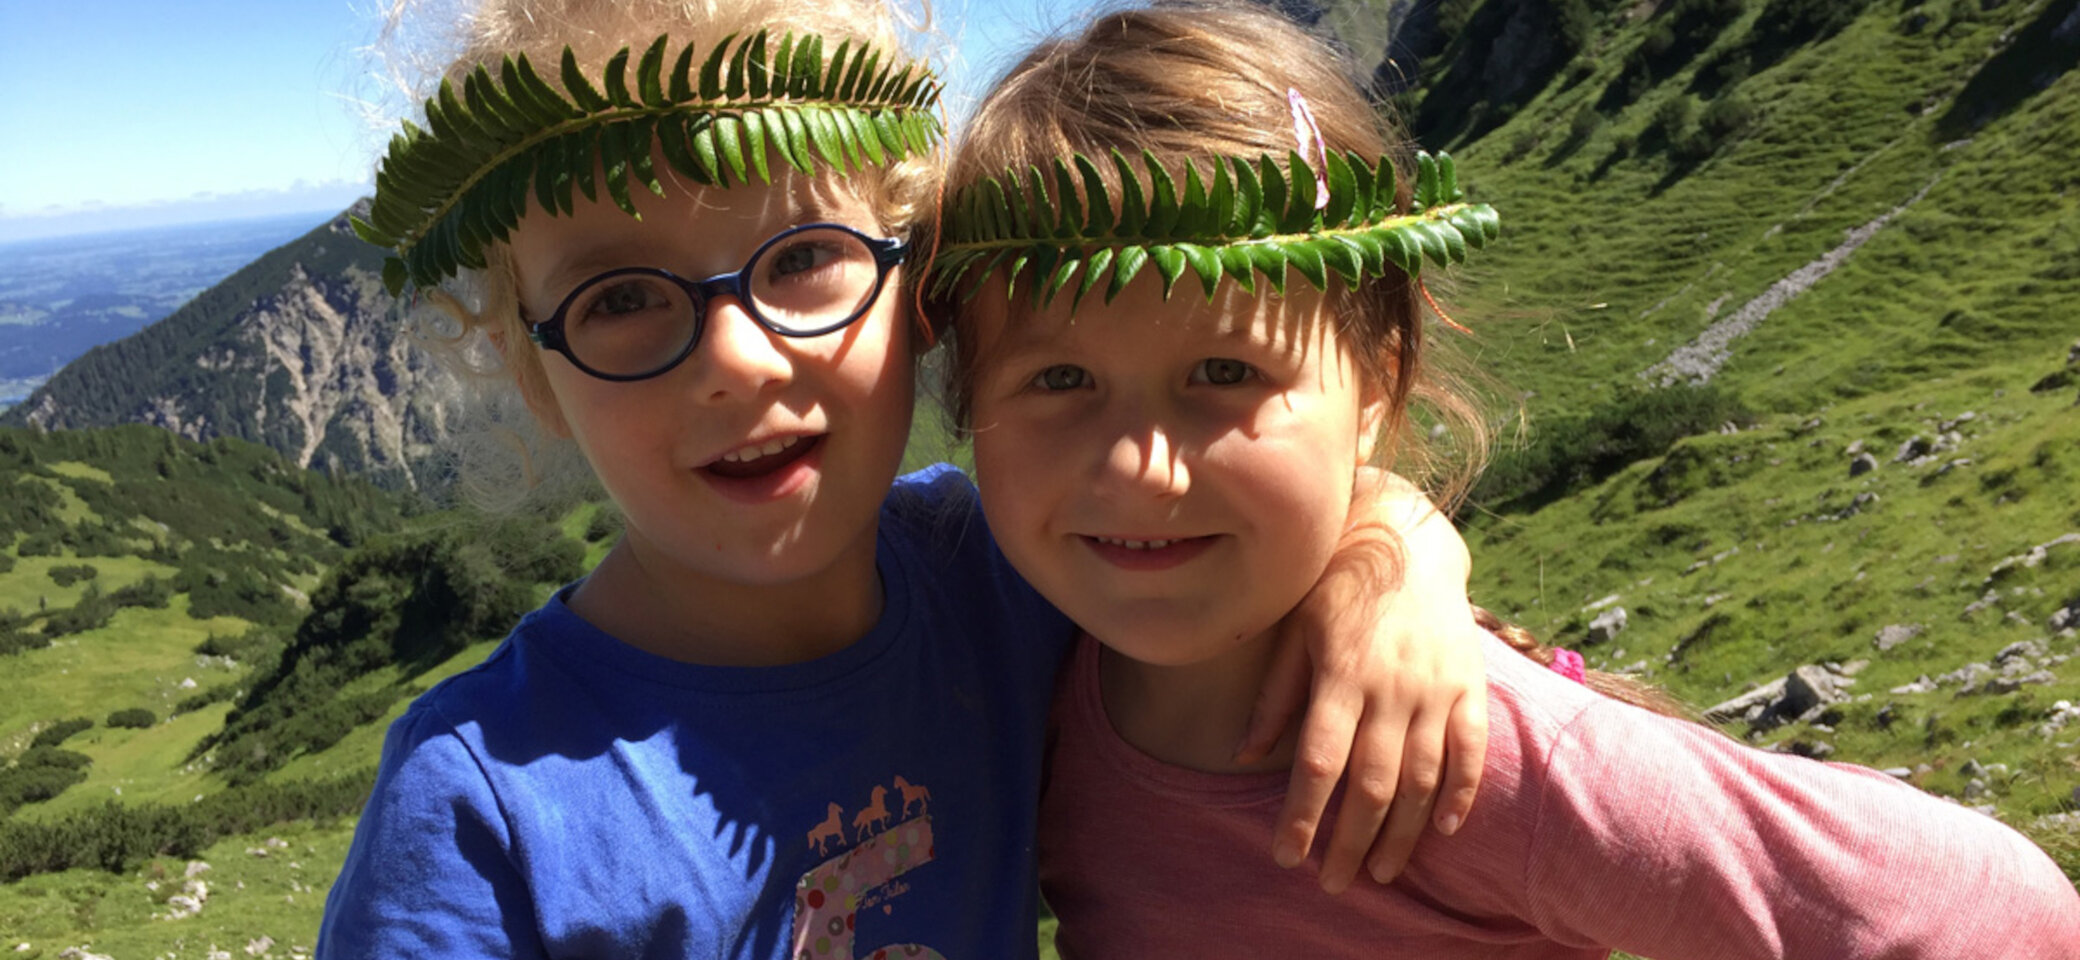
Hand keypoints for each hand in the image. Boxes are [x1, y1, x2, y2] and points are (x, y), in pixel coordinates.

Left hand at [1236, 469, 1488, 891]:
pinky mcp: (1470, 685)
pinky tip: (1441, 828)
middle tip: (1334, 882)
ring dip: (1402, 833)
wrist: (1410, 542)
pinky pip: (1471, 750)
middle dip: (1351, 842)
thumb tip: (1241, 757)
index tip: (1286, 857)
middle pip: (1372, 783)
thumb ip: (1274, 696)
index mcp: (1340, 674)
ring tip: (1382, 870)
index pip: (1318, 761)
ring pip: (1422, 778)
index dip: (1302, 815)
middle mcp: (1391, 686)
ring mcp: (1436, 688)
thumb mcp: (1295, 631)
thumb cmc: (1339, 588)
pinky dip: (1460, 793)